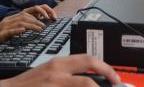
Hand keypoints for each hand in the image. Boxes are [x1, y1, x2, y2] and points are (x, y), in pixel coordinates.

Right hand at [0, 5, 55, 42]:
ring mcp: (7, 25)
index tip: (48, 16)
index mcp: (16, 16)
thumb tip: (40, 23)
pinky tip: (23, 30)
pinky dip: (17, 30)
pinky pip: (10, 30)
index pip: (30, 10)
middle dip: (36, 20)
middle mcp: (11, 19)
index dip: (40, 11)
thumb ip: (26, 23)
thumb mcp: (16, 26)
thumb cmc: (4, 32)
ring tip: (39, 29)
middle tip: (44, 26)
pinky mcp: (3, 33)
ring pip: (20, 23)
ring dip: (31, 25)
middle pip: (26, 16)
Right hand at [0, 54, 120, 86]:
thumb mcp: (48, 74)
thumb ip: (65, 75)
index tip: (114, 77)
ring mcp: (54, 83)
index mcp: (58, 63)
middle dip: (108, 74)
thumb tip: (87, 81)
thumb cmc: (27, 85)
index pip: (87, 59)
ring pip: (86, 83)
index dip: (105, 67)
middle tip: (116, 83)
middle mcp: (58, 70)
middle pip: (90, 66)